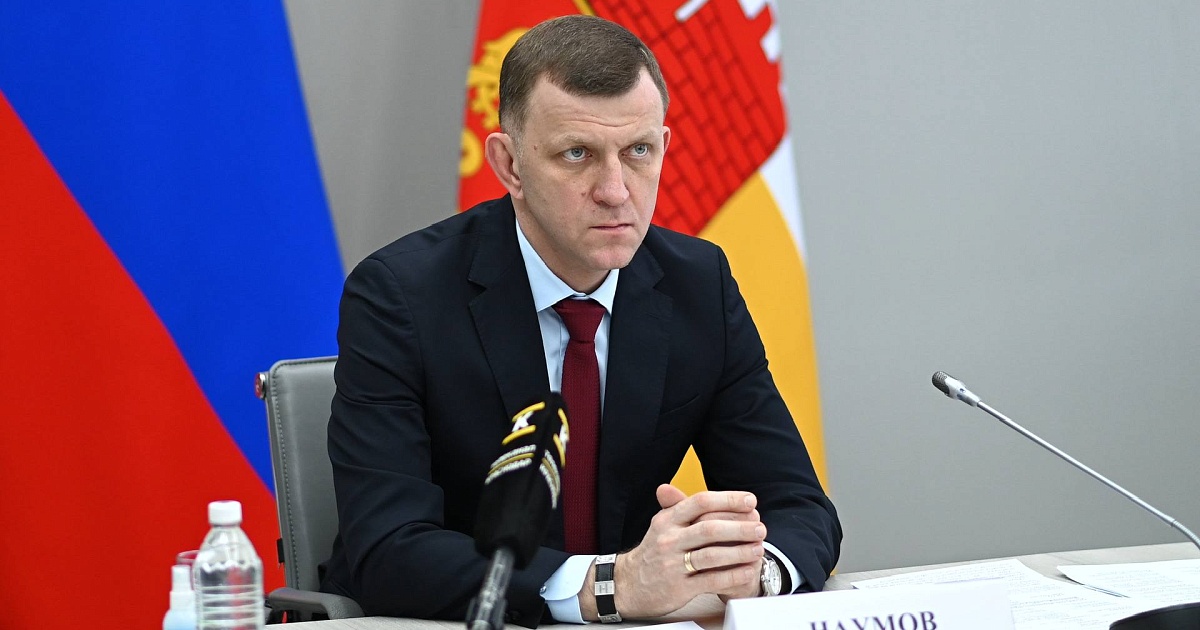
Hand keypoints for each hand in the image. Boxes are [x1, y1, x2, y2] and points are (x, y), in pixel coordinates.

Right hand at [597, 484, 765, 618]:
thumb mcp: (662, 525)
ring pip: (712, 555)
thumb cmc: (653, 553)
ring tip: (758, 547)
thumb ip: (680, 507)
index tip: (750, 501)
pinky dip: (733, 575)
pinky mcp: (679, 588)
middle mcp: (669, 540)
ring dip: (740, 551)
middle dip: (740, 527)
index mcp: (667, 520)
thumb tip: (706, 494)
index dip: (728, 500)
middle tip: (760, 526)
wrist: (628, 585)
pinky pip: (712, 580)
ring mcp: (673, 565)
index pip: (700, 503)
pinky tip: (747, 571)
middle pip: (709, 528)